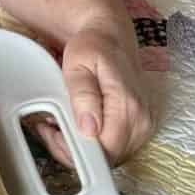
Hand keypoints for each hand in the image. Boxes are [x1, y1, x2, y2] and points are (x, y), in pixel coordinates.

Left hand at [59, 24, 153, 165]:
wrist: (110, 36)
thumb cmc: (92, 46)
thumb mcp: (78, 64)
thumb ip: (83, 96)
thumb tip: (89, 129)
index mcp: (128, 106)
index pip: (106, 150)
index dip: (76, 151)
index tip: (53, 134)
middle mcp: (142, 120)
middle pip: (108, 159)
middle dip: (75, 151)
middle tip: (51, 128)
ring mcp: (143, 125)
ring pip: (111, 157)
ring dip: (83, 149)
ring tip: (60, 124)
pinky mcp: (139, 127)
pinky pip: (115, 147)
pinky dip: (93, 143)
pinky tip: (76, 126)